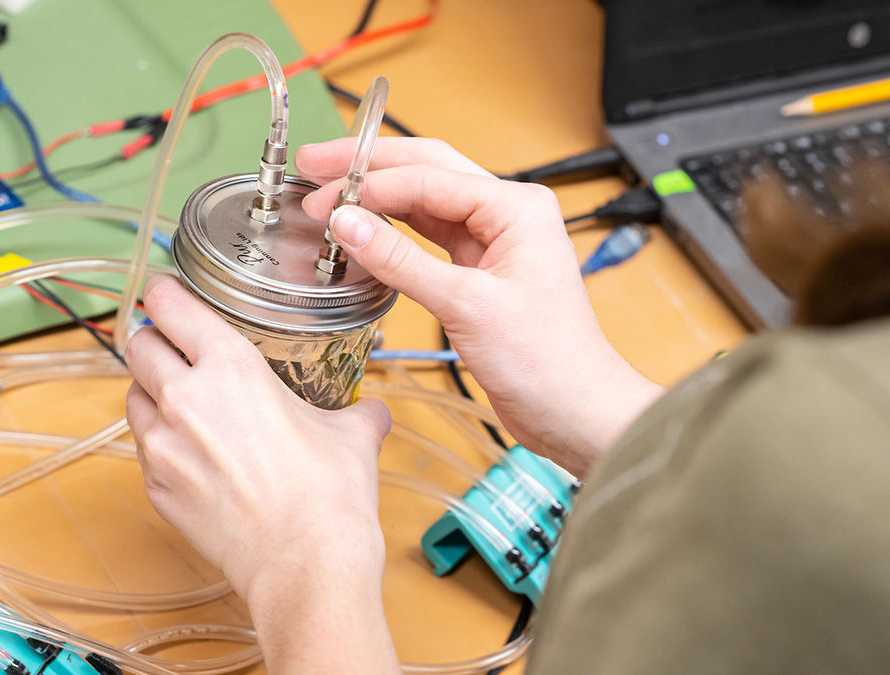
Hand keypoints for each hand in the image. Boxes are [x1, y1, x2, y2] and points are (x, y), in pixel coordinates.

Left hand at [124, 275, 399, 672]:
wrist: (306, 564)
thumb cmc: (328, 496)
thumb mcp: (353, 435)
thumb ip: (357, 411)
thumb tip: (371, 411)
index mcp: (230, 367)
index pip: (171, 306)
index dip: (163, 290)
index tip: (166, 289)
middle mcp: (185, 399)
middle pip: (136, 346)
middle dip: (151, 338)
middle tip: (172, 342)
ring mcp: (162, 447)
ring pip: (132, 398)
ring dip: (150, 392)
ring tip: (183, 401)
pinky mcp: (157, 490)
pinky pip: (144, 451)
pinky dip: (160, 443)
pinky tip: (195, 454)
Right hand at [297, 138, 661, 475]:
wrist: (575, 412)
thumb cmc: (547, 361)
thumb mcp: (467, 306)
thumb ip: (402, 261)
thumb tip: (347, 222)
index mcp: (518, 207)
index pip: (430, 177)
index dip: (371, 182)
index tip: (322, 196)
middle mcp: (508, 215)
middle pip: (427, 172)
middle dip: (370, 167)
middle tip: (314, 163)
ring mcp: (495, 243)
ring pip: (425, 204)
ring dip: (378, 198)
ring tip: (326, 192)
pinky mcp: (481, 274)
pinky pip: (429, 240)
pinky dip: (393, 235)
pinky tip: (361, 231)